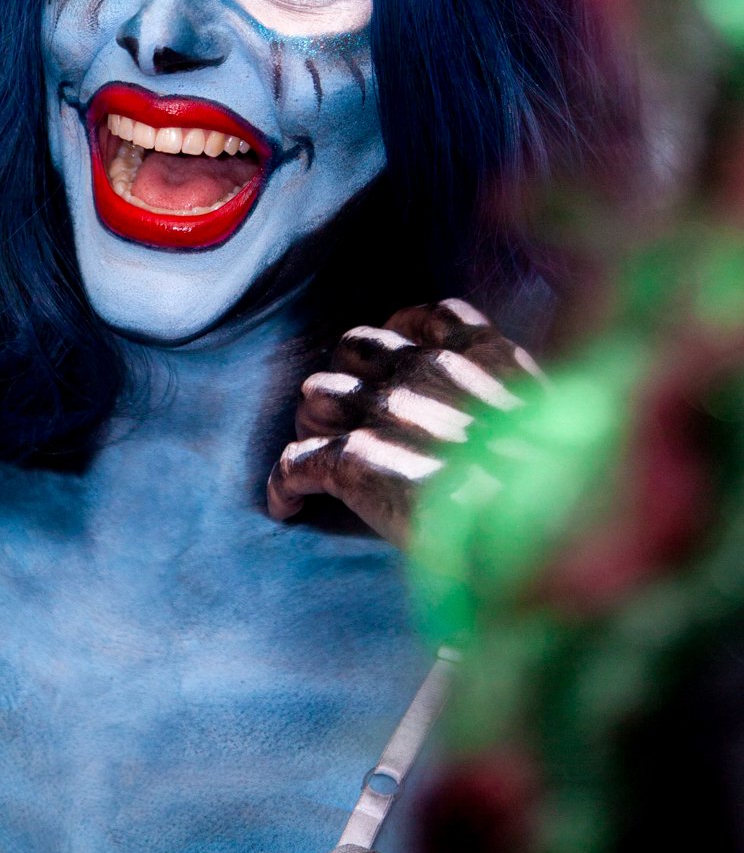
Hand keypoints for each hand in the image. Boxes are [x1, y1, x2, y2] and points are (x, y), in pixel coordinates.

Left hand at [267, 298, 543, 547]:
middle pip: (356, 347)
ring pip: (318, 393)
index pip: (423, 319)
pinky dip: (286, 483)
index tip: (393, 366)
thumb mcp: (566, 425)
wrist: (548, 533)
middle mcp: (427, 370)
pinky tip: (287, 505)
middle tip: (353, 422)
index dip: (398, 340)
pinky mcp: (355, 459)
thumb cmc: (566, 495)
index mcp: (480, 356)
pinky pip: (296, 461)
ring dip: (316, 424)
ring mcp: (386, 409)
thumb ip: (526, 404)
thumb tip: (508, 420)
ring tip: (322, 460)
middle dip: (352, 380)